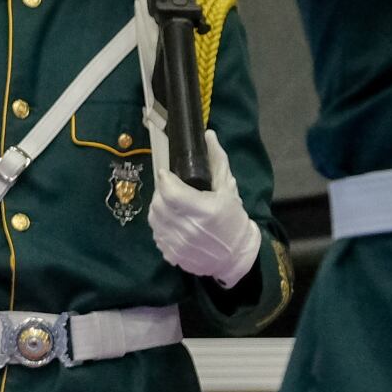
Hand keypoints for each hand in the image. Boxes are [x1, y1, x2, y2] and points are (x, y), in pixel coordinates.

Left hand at [147, 128, 262, 285]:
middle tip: (173, 190)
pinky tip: (175, 223)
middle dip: (162, 192)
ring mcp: (178, 245)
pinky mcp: (171, 256)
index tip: (168, 174)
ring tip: (174, 206)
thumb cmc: (234, 219)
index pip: (168, 190)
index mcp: (203, 210)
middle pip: (158, 202)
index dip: (165, 178)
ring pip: (154, 218)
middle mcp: (188, 229)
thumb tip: (208, 134)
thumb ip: (216, 160)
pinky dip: (162, 226)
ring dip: (160, 209)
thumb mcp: (228, 188)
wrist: (237, 256)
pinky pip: (157, 234)